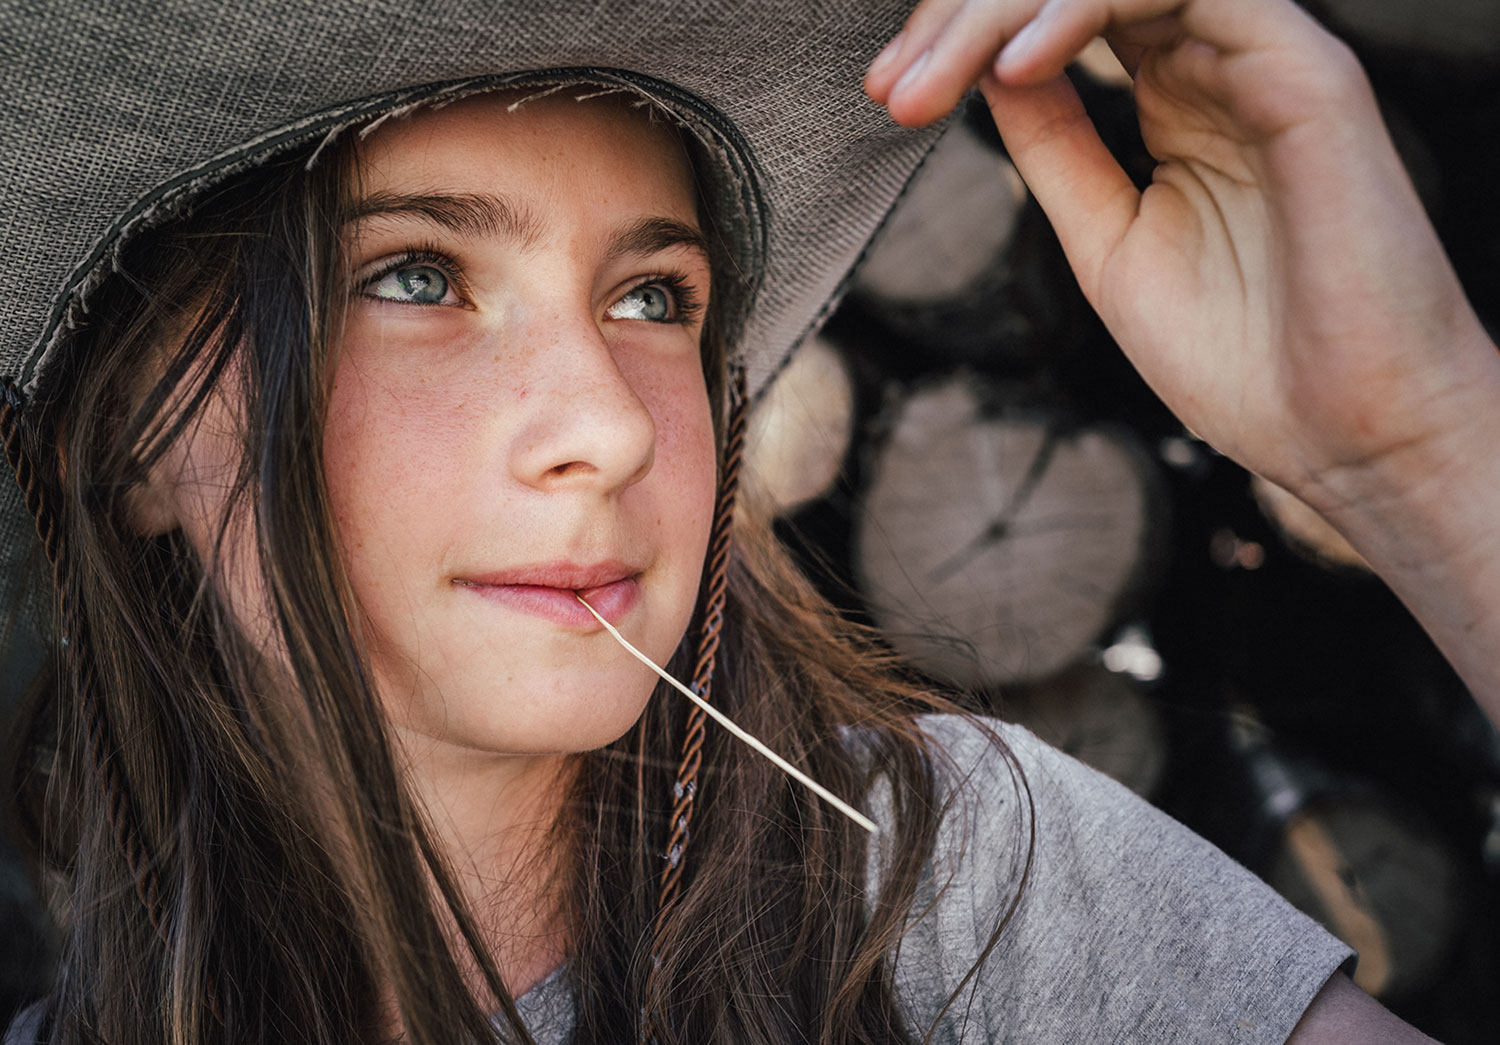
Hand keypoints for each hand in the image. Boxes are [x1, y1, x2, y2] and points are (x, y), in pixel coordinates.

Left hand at [863, 0, 1498, 516]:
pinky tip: (1014, 70)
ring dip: (1004, 9)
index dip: (964, 39)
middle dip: (963, 16)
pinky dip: (1085, 11)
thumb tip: (987, 84)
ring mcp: (1262, 60)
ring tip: (929, 80)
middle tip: (891, 84)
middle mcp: (1219, 63)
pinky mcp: (1305, 74)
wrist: (1341, 437)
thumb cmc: (1243, 359)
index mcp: (1179, 100)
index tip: (889, 96)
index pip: (1060, 19)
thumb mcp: (1107, 244)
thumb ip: (1057, 152)